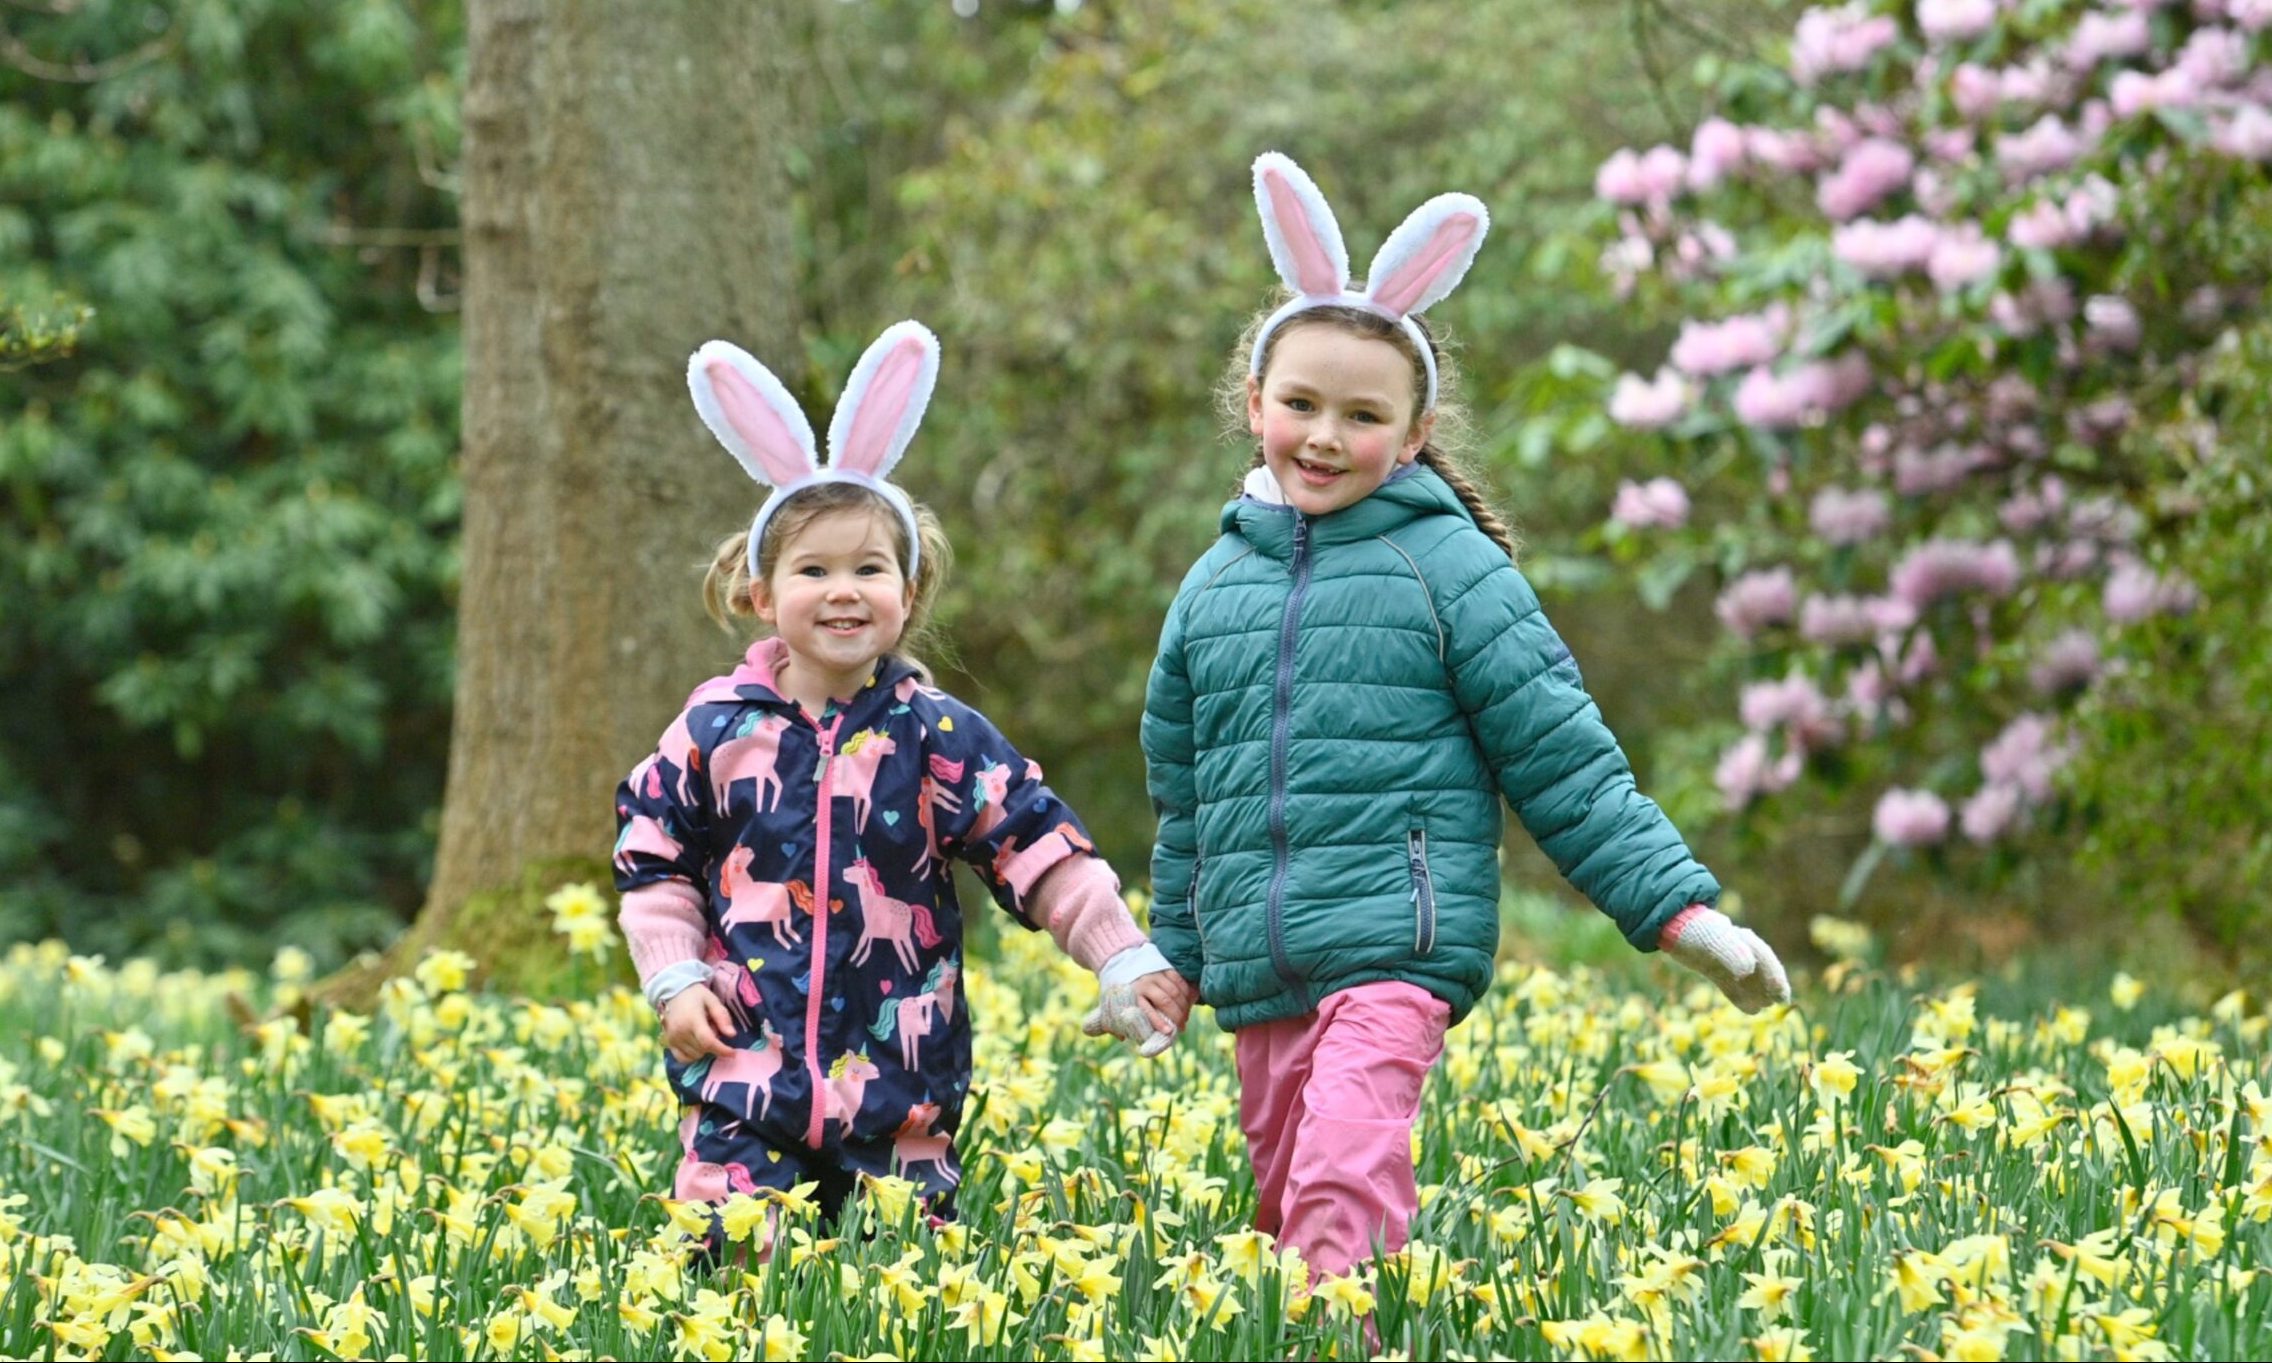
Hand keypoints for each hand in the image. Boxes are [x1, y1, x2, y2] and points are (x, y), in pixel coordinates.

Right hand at [660, 983, 737, 1062]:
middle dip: (714, 1044)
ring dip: (704, 1049)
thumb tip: (732, 1035)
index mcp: (692, 1020)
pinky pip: (683, 1058)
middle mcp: (680, 1032)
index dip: (722, 1050)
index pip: (708, 1042)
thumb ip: (722, 1017)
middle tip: (713, 1028)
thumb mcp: (712, 1000)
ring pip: (695, 1055)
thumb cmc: (695, 995)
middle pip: (703, 1050)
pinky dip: (693, 1056)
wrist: (673, 992)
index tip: (733, 1053)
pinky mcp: (669, 1043)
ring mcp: (672, 1039)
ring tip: (702, 1032)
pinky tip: (696, 1045)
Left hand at [1081, 969, 1188, 1057]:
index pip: (1148, 1011)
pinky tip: (1189, 1001)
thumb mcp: (1110, 1005)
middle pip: (1166, 1001)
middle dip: (1177, 1016)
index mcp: (1132, 994)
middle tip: (1181, 1028)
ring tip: (1185, 1017)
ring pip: (1175, 991)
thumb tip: (1122, 1038)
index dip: (1160, 1023)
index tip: (1169, 1032)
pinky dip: (1186, 991)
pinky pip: (1179, 979)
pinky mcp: (1163, 966)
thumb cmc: (1118, 990)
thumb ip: (1113, 1023)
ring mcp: (1155, 973)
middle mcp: (1144, 983)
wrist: (1119, 961)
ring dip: (1184, 1006)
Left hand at [1660, 906, 1789, 1013]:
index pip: (1763, 957)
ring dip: (1759, 992)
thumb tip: (1747, 970)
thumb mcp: (1713, 940)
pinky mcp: (1716, 970)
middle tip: (1780, 1001)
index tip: (1782, 992)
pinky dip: (1741, 997)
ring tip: (1766, 1006)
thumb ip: (1731, 953)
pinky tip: (1750, 1010)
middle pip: (1761, 969)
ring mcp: (1727, 960)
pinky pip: (1732, 986)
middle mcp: (1739, 949)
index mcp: (1742, 938)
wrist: (1674, 928)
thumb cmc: (1697, 932)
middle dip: (1772, 984)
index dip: (1774, 975)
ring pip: (1749, 979)